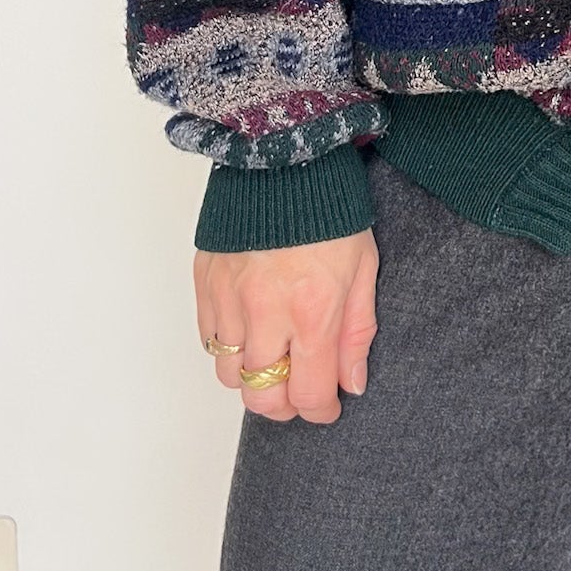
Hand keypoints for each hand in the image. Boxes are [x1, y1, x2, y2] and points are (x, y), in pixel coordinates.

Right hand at [194, 230, 378, 423]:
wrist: (286, 159)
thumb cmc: (332, 211)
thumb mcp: (364, 268)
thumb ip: (358, 332)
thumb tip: (352, 384)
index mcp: (314, 310)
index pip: (309, 393)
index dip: (320, 411)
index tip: (328, 406)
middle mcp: (266, 312)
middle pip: (261, 396)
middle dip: (283, 405)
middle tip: (299, 391)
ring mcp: (230, 299)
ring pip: (228, 374)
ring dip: (252, 376)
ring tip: (274, 356)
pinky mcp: (205, 283)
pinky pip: (208, 341)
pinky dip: (227, 347)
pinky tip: (249, 330)